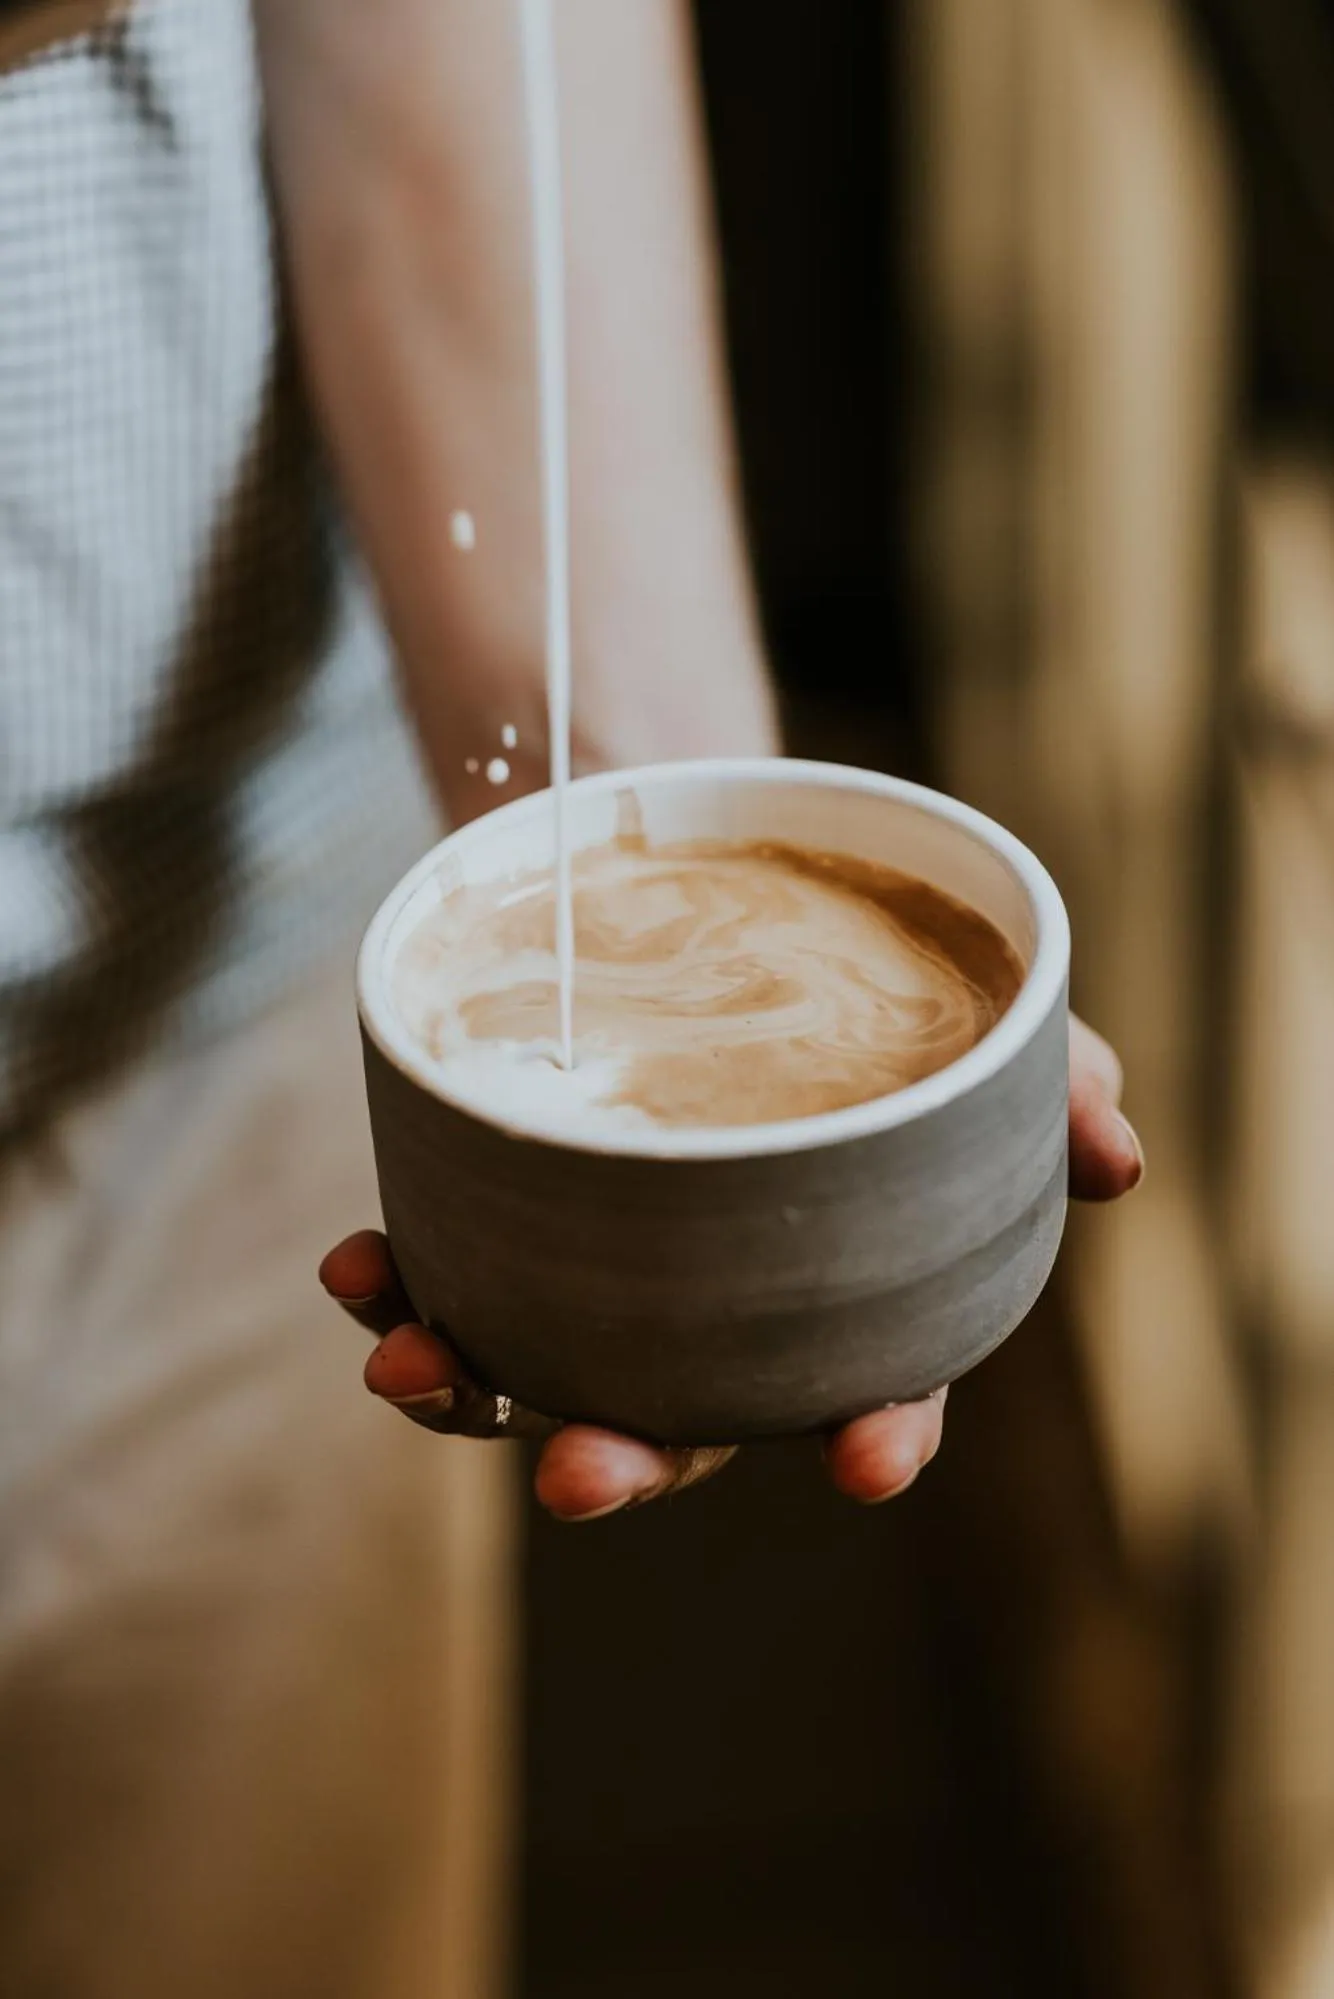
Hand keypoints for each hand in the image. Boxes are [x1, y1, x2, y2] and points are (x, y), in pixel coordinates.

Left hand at [320, 1016, 1141, 1521]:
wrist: (718, 879)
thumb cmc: (866, 977)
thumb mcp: (968, 1011)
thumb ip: (1049, 1081)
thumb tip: (1116, 1157)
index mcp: (840, 1287)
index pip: (873, 1386)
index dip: (874, 1436)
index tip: (861, 1463)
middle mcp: (719, 1304)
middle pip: (682, 1418)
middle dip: (626, 1461)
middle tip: (578, 1476)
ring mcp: (612, 1268)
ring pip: (544, 1368)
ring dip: (470, 1386)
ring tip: (405, 1360)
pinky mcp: (522, 1212)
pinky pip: (456, 1270)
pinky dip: (400, 1279)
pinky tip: (358, 1262)